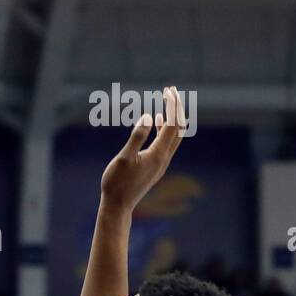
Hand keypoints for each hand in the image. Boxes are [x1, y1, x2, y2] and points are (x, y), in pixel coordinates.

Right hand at [99, 85, 185, 212]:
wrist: (118, 206)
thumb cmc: (117, 183)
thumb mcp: (123, 158)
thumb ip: (136, 137)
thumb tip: (147, 117)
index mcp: (159, 154)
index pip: (172, 124)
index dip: (172, 106)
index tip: (168, 90)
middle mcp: (164, 158)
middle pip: (179, 128)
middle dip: (176, 108)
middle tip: (171, 90)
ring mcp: (161, 163)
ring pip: (174, 136)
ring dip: (172, 118)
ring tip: (166, 102)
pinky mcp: (155, 166)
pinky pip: (166, 143)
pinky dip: (164, 129)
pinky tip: (155, 122)